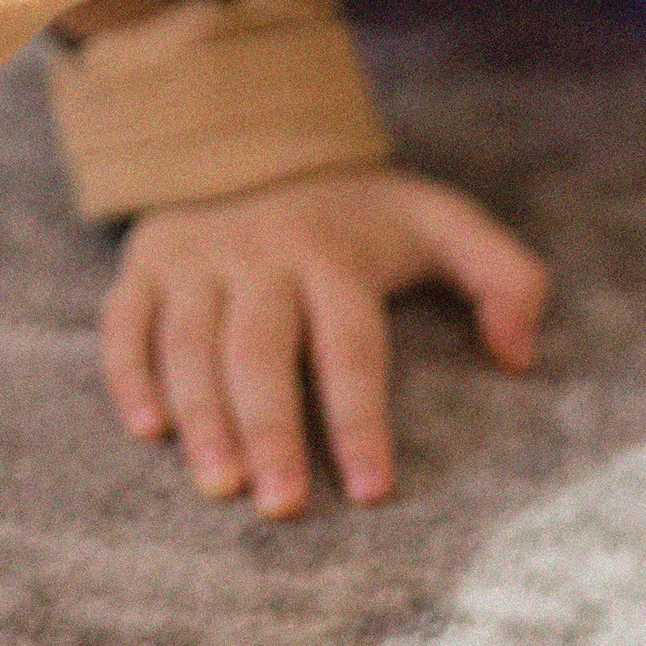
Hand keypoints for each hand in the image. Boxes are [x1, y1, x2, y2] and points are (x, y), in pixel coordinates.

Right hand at [98, 168, 545, 516]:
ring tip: (218, 486)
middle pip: (261, 350)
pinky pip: (127, 321)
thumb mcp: (442, 222)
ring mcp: (197, 257)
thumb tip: (518, 356)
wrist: (256, 141)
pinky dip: (131, 375)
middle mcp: (260, 254)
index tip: (371, 491)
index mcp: (334, 253)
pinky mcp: (147, 262)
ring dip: (202, 416)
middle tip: (280, 504)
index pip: (350, 347)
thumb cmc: (360, 214)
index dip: (360, 420)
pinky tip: (148, 431)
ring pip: (191, 342)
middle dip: (270, 429)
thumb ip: (504, 276)